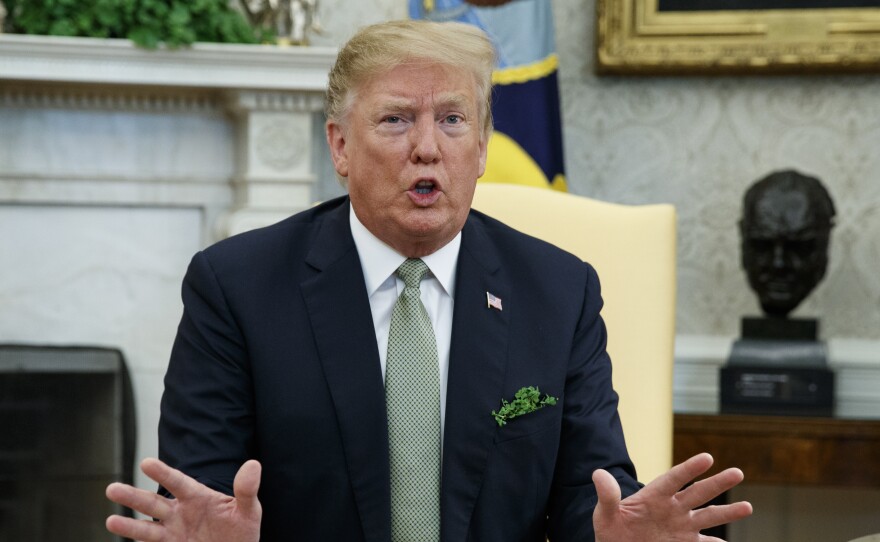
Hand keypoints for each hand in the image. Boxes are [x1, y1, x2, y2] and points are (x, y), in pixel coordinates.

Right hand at [105, 458, 261, 541]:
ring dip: (129, 526)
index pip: (178, 482)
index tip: (146, 462)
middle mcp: (180, 514)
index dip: (163, 473)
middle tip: (111, 488)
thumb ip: (247, 490)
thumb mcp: (248, 511)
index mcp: (197, 498)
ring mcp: (173, 534)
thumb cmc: (241, 531)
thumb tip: (253, 464)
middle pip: (153, 504)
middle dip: (133, 497)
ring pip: (147, 530)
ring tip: (110, 521)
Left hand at [593, 453, 751, 541]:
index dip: (689, 468)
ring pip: (707, 517)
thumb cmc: (610, 530)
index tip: (707, 457)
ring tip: (747, 507)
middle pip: (698, 493)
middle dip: (717, 484)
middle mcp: (672, 509)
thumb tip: (598, 474)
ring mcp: (680, 527)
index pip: (674, 479)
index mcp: (654, 496)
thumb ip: (607, 496)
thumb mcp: (605, 513)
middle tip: (738, 473)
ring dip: (727, 513)